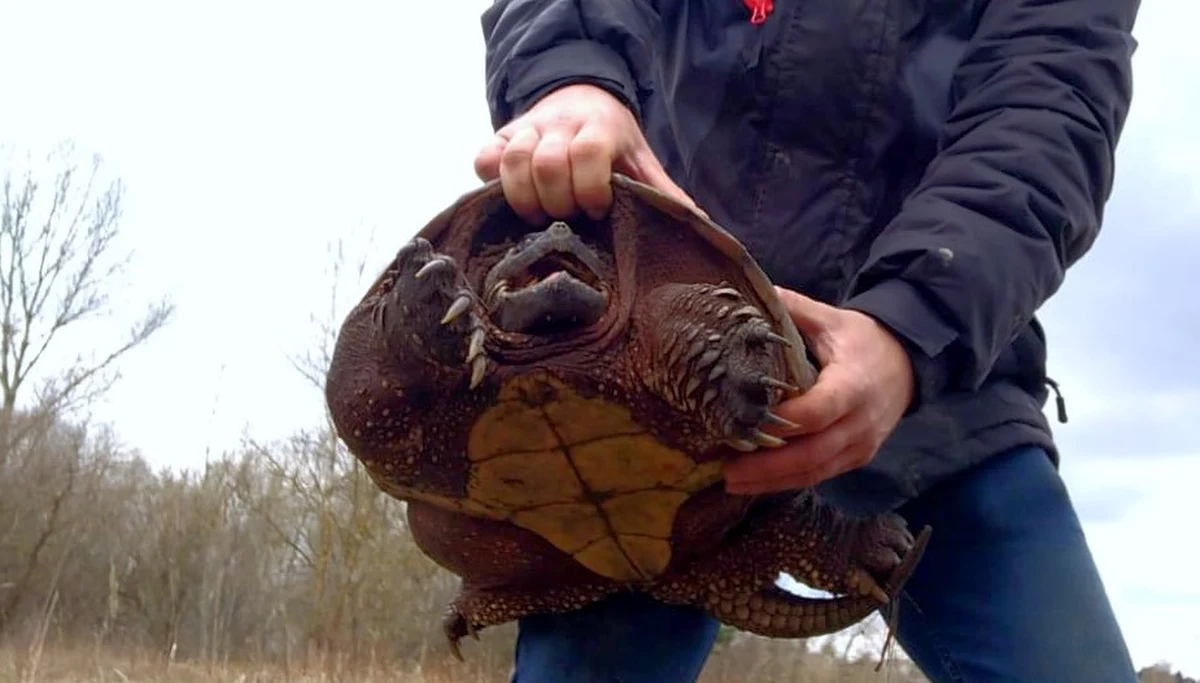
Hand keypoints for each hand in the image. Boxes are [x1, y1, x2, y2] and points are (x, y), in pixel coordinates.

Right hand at [473, 83, 697, 223]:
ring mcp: (527, 129)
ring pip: (514, 161)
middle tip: (568, 218)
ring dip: (524, 197)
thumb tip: (699, 224)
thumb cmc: (612, 137)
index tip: (598, 210)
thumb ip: (662, 190)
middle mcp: (560, 124)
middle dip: (558, 201)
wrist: (579, 93)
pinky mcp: (502, 137)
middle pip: (548, 164)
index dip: (591, 188)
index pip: (589, 153)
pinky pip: (484, 159)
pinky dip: (492, 182)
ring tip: (540, 216)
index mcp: (599, 127)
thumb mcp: (640, 158)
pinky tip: (511, 197)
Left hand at [722, 287, 915, 493]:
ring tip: (732, 483)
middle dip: (768, 466)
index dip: (783, 421)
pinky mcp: (857, 458)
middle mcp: (861, 422)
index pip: (818, 410)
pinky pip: (821, 475)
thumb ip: (794, 309)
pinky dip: (788, 481)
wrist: (908, 364)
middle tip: (727, 470)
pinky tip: (757, 482)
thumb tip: (757, 292)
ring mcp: (861, 445)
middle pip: (813, 453)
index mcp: (854, 384)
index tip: (745, 423)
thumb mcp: (832, 319)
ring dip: (773, 481)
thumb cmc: (863, 340)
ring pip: (815, 471)